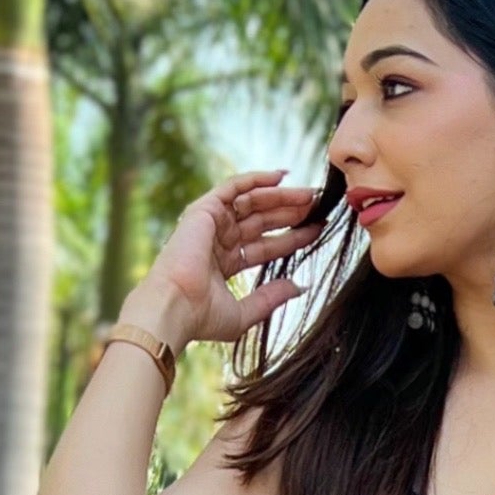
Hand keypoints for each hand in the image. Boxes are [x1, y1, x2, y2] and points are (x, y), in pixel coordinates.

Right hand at [130, 172, 324, 353]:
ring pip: (253, 202)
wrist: (175, 308)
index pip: (265, 246)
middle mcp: (218, 241)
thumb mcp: (245, 312)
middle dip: (290, 213)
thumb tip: (299, 286)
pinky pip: (234, 187)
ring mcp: (211, 224)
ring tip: (310, 195)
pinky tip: (282, 176)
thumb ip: (271, 298)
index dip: (291, 238)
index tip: (316, 231)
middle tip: (318, 207)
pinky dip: (257, 179)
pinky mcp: (205, 210)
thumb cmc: (201, 317)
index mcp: (225, 264)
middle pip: (262, 221)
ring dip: (281, 196)